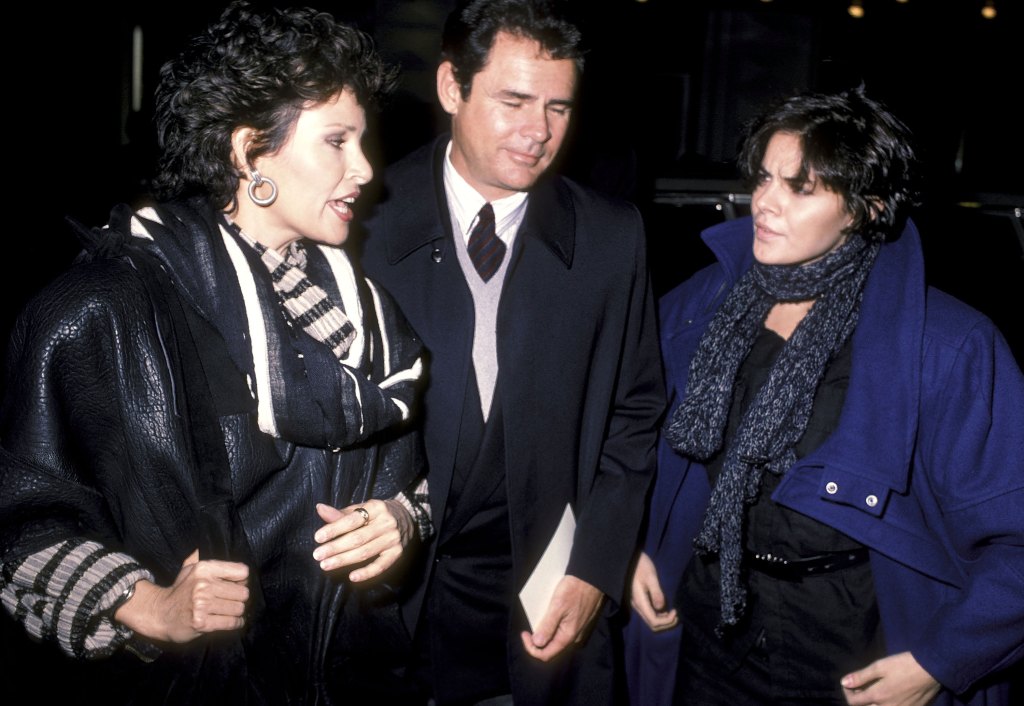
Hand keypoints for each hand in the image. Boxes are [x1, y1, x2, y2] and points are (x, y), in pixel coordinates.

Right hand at [115, 549, 248, 642]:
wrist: (160, 614)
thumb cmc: (180, 590)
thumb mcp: (189, 569)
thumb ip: (205, 559)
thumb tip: (213, 548)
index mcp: (204, 568)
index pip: (242, 571)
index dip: (243, 579)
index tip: (238, 584)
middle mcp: (203, 585)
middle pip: (243, 592)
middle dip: (240, 598)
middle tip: (232, 600)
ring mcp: (202, 605)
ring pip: (238, 608)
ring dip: (237, 612)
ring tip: (230, 611)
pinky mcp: (202, 623)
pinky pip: (231, 623)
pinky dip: (236, 623)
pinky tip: (232, 621)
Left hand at [313, 499, 413, 581]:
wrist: (407, 516)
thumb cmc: (376, 514)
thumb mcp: (361, 508)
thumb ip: (340, 514)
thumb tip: (320, 509)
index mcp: (376, 507)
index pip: (352, 520)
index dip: (334, 529)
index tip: (317, 538)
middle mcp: (386, 523)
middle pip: (358, 538)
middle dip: (335, 548)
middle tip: (317, 555)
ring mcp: (392, 538)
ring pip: (365, 552)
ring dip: (344, 560)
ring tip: (325, 565)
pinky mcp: (397, 552)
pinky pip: (381, 565)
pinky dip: (366, 572)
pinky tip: (352, 577)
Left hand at [520, 575, 604, 661]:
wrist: (593, 577)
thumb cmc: (575, 589)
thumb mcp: (558, 606)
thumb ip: (548, 626)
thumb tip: (537, 643)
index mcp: (568, 636)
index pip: (546, 654)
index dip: (531, 647)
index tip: (524, 633)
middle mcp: (573, 636)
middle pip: (550, 646)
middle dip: (538, 637)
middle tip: (530, 623)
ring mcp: (576, 629)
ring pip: (556, 636)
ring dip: (545, 628)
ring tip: (539, 614)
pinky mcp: (578, 621)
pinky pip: (562, 627)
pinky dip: (553, 622)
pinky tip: (550, 610)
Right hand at [630, 551, 677, 631]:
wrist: (629, 559)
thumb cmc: (640, 566)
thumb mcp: (651, 577)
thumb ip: (656, 592)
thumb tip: (661, 608)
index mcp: (640, 601)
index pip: (653, 621)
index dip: (666, 621)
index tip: (675, 611)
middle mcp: (638, 606)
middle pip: (652, 624)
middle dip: (666, 623)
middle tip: (676, 615)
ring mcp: (638, 604)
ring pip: (650, 620)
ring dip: (663, 620)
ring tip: (673, 612)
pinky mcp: (640, 600)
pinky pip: (649, 613)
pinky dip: (659, 615)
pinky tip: (665, 608)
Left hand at [842, 651, 940, 705]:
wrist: (931, 670)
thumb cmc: (903, 665)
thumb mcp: (880, 666)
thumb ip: (861, 676)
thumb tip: (844, 683)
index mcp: (878, 696)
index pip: (854, 702)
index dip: (847, 694)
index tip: (848, 685)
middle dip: (859, 701)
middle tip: (860, 689)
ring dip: (872, 704)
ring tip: (873, 693)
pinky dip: (886, 705)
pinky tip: (888, 697)